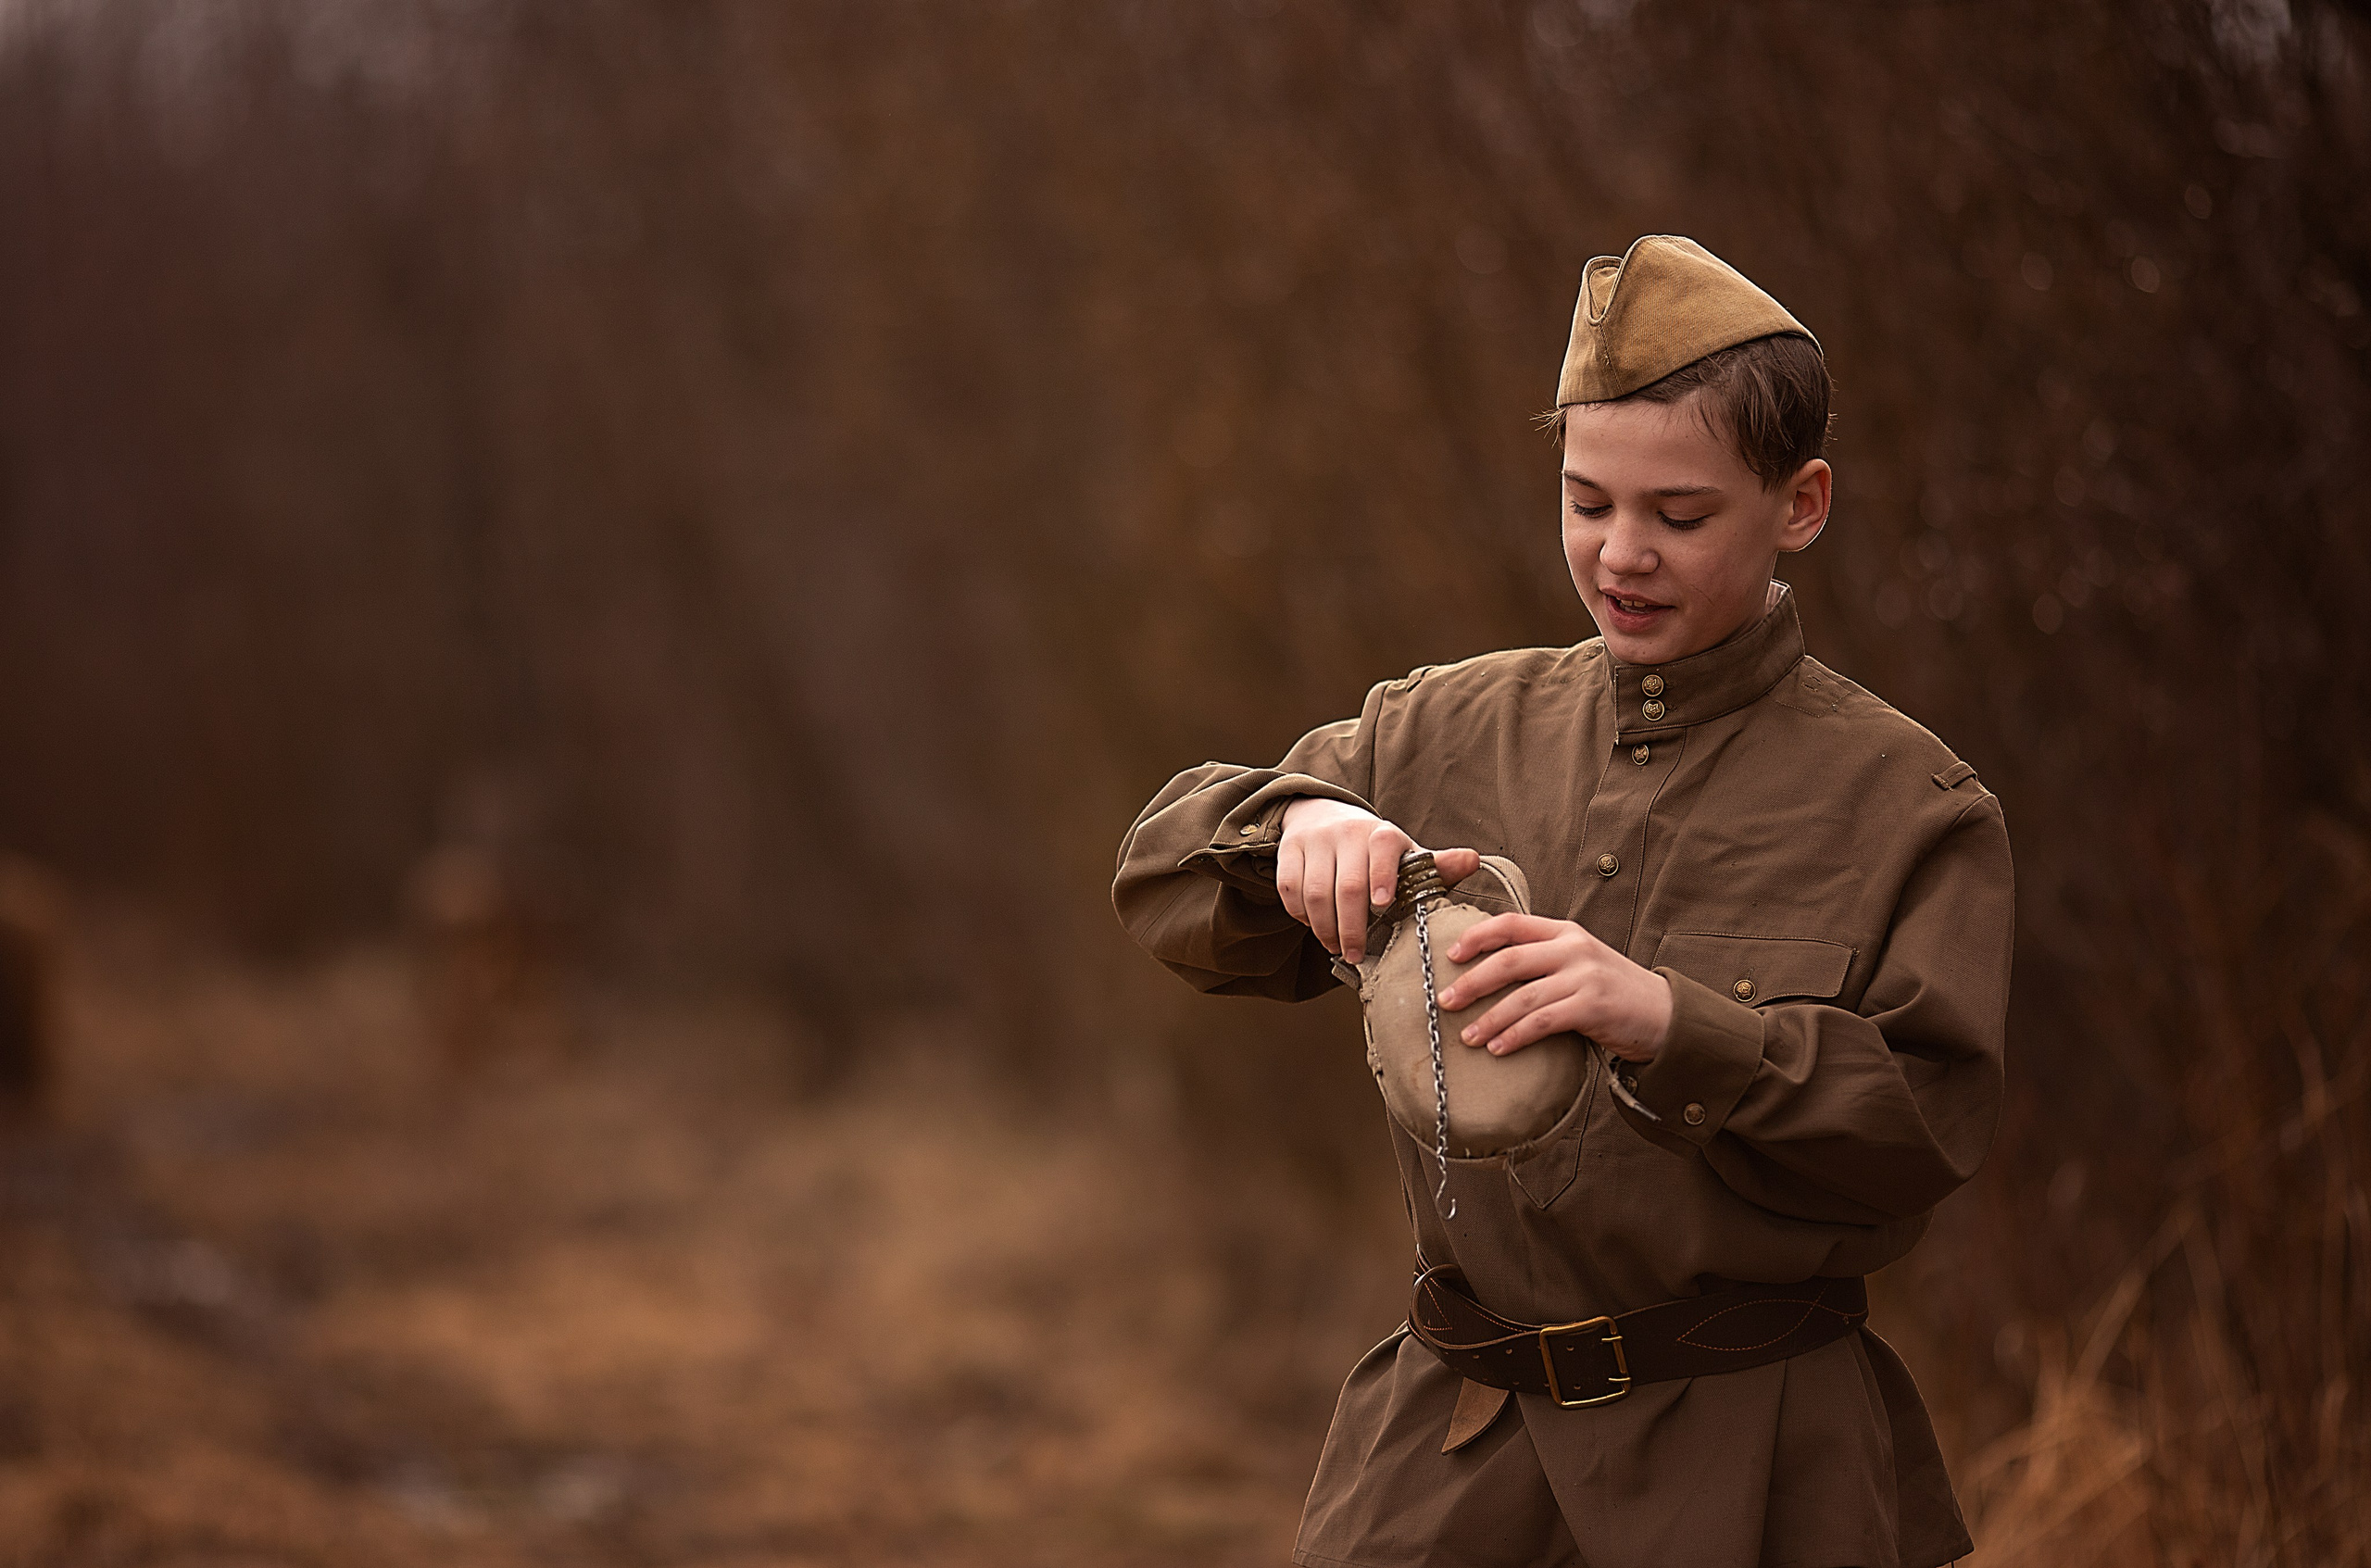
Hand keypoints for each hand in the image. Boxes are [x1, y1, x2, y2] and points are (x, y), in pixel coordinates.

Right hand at [1275, 798, 1479, 963]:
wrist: (1323, 815)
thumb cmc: (1374, 849)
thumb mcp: (1405, 854)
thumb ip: (1436, 866)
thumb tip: (1473, 861)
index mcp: (1382, 834)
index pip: (1383, 851)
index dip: (1383, 877)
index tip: (1383, 906)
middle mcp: (1347, 832)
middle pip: (1347, 886)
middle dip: (1352, 927)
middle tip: (1355, 954)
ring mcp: (1314, 840)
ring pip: (1315, 892)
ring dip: (1325, 928)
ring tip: (1336, 946)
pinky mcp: (1288, 850)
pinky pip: (1289, 889)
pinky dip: (1301, 914)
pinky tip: (1315, 925)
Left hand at [1435, 913, 1672, 1062]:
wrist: (1663, 1013)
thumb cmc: (1612, 991)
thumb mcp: (1578, 962)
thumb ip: (1542, 959)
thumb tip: (1487, 973)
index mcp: (1564, 931)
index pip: (1511, 924)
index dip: (1476, 936)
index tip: (1451, 955)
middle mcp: (1573, 948)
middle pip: (1509, 960)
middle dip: (1472, 981)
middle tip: (1445, 1001)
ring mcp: (1584, 976)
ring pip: (1522, 996)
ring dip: (1489, 1017)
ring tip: (1467, 1036)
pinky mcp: (1592, 1007)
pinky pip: (1543, 1021)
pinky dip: (1515, 1035)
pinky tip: (1498, 1048)